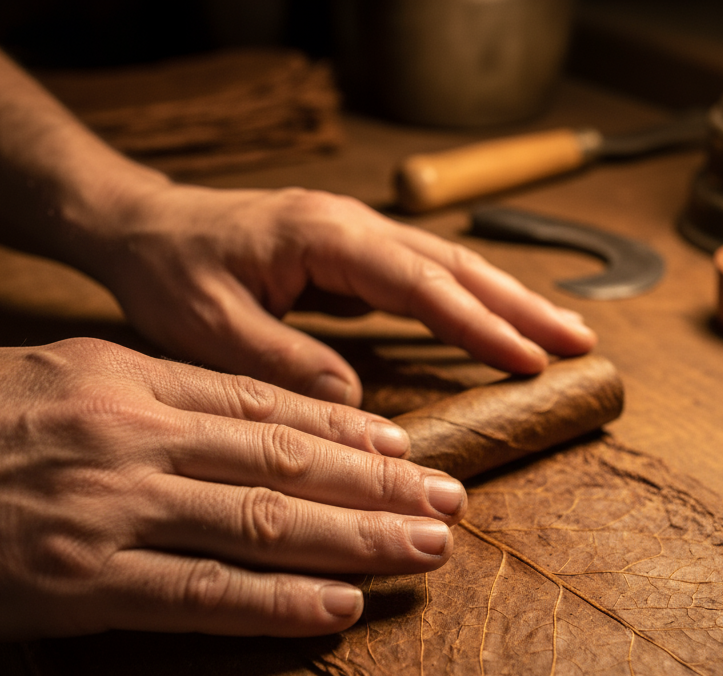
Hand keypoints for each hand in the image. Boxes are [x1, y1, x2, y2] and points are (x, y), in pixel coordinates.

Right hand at [0, 338, 465, 640]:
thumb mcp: (45, 374)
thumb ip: (138, 395)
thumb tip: (218, 420)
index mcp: (125, 378)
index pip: (263, 405)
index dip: (347, 428)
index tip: (406, 446)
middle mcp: (132, 436)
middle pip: (287, 461)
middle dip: (381, 483)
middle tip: (451, 499)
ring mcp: (110, 511)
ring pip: (266, 523)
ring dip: (359, 539)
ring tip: (425, 550)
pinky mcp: (79, 585)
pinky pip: (203, 597)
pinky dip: (280, 604)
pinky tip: (338, 608)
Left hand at [76, 184, 596, 405]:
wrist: (140, 228)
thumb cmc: (168, 271)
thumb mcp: (208, 326)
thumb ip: (282, 361)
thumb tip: (355, 401)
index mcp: (323, 235)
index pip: (419, 282)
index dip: (477, 323)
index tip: (528, 360)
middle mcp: (350, 227)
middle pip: (453, 264)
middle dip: (521, 305)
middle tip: (581, 343)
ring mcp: (354, 237)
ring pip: (447, 267)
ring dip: (507, 301)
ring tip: (563, 335)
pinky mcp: (349, 257)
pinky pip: (423, 279)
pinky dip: (467, 303)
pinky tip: (496, 327)